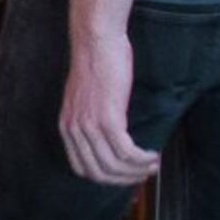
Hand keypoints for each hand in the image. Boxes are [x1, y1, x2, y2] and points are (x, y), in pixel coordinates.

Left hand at [59, 25, 159, 186]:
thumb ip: (91, 119)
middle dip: (123, 180)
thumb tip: (109, 138)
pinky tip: (151, 155)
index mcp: (67, 127)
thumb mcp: (87, 98)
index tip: (124, 176)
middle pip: (99, 173)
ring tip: (152, 165)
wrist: (96, 39)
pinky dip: (141, 159)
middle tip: (142, 175)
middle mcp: (74, 130)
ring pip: (114, 166)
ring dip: (137, 171)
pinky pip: (126, 152)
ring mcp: (89, 126)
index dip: (106, 178)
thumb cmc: (97, 63)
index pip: (82, 169)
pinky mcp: (107, 119)